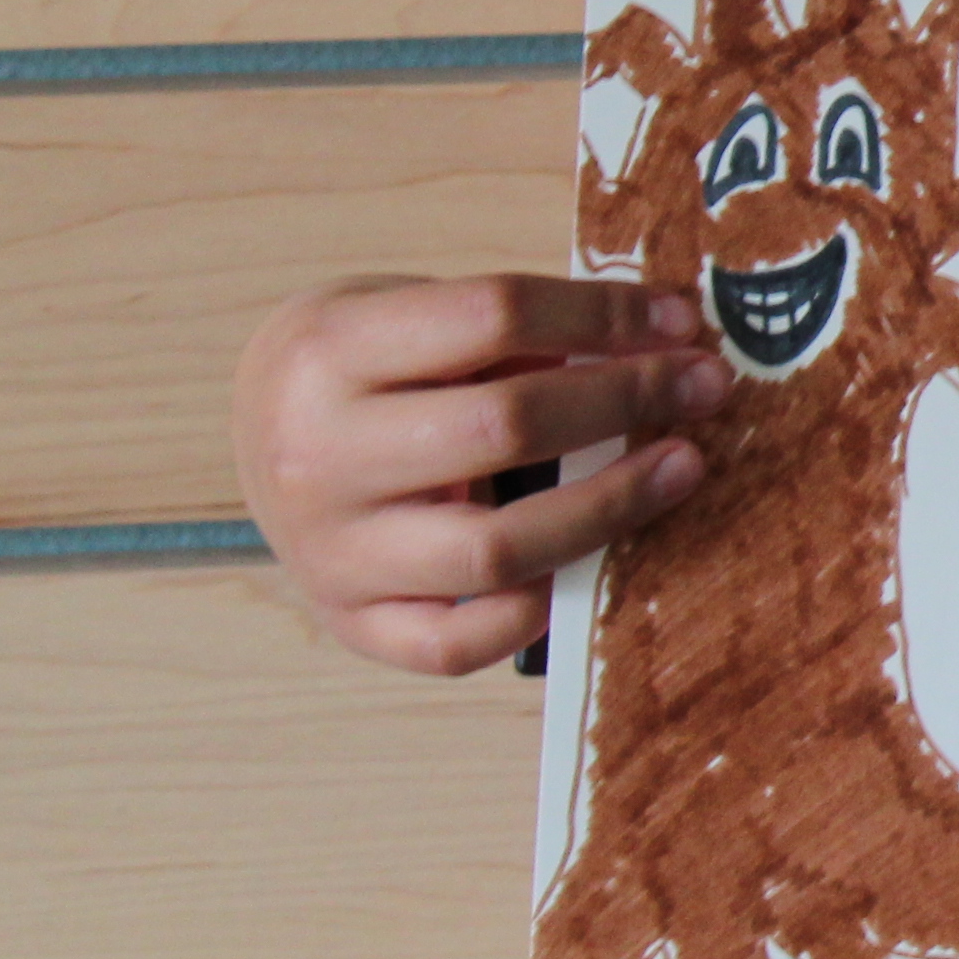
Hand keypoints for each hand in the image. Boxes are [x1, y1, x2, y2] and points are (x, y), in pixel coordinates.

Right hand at [231, 272, 726, 675]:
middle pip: (504, 427)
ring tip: (683, 465)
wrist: (254, 425)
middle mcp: (318, 457)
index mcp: (331, 352)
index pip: (494, 316)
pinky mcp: (349, 623)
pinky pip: (456, 644)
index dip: (603, 315)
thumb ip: (516, 330)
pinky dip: (530, 613)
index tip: (678, 320)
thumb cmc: (362, 363)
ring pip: (494, 549)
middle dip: (627, 399)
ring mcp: (330, 553)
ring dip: (610, 504)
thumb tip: (662, 339)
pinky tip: (584, 565)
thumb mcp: (411, 314)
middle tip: (704, 384)